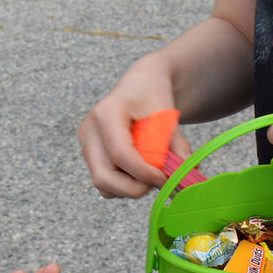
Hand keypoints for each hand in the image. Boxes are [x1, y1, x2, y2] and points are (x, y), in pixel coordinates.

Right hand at [78, 73, 187, 198]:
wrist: (141, 85)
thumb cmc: (153, 95)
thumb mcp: (167, 116)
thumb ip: (176, 147)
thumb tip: (185, 177)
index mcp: (106, 113)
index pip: (120, 154)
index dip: (144, 172)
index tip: (165, 177)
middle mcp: (90, 131)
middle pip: (104, 177)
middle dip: (135, 187)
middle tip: (158, 179)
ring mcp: (87, 145)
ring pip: (103, 185)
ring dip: (130, 188)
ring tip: (150, 170)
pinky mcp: (91, 156)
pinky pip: (105, 185)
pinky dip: (124, 186)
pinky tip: (138, 169)